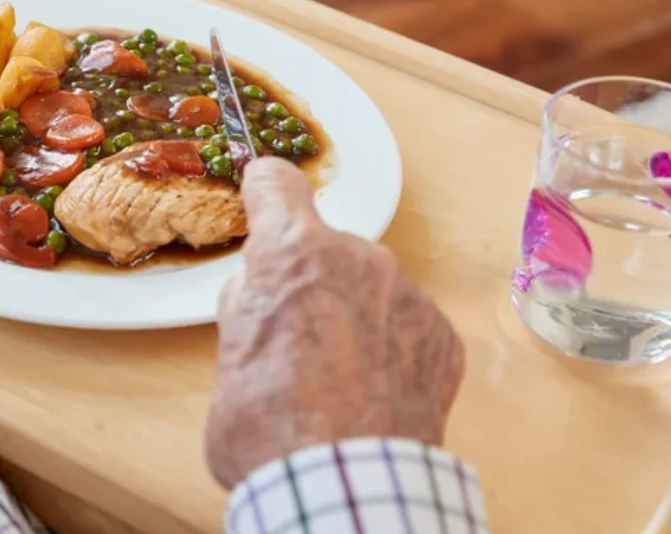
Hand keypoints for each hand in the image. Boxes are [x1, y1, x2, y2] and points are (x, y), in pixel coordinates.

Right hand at [204, 158, 464, 490]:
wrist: (341, 486)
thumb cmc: (270, 425)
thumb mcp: (228, 354)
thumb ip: (248, 305)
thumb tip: (260, 292)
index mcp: (292, 253)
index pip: (276, 184)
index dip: (265, 192)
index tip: (263, 197)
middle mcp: (358, 258)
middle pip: (327, 247)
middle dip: (311, 279)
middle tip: (293, 336)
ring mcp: (407, 296)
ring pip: (372, 287)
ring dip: (354, 314)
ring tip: (337, 377)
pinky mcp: (442, 337)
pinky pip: (408, 325)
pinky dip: (391, 349)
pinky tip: (372, 391)